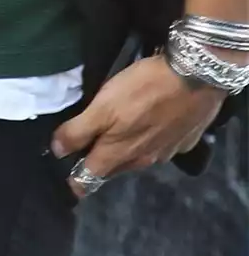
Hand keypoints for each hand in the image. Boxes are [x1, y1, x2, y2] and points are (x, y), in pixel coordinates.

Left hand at [52, 53, 222, 194]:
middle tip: (87, 144)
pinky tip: (151, 122)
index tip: (64, 172)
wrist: (199, 75)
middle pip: (112, 169)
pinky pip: (160, 146)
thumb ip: (78, 131)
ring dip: (125, 149)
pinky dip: (151, 139)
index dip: (73, 179)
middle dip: (98, 161)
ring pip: (137, 158)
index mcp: (117, 156)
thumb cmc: (144, 90)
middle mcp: (142, 161)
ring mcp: (166, 152)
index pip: (88, 180)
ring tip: (118, 130)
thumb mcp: (102, 107)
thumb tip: (57, 152)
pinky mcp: (184, 140)